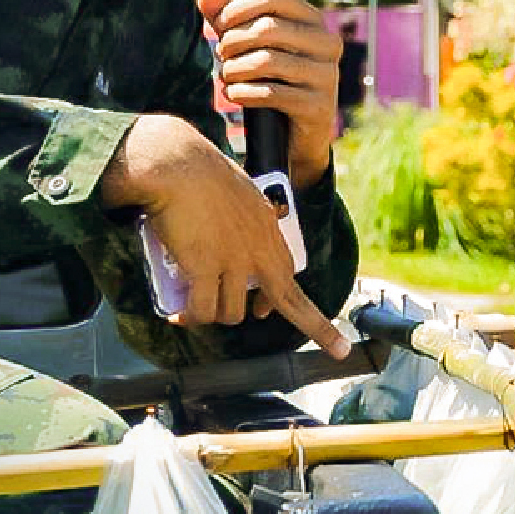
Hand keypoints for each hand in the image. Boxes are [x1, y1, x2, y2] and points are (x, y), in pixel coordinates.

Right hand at [100, 115, 348, 357]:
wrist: (177, 164)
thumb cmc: (199, 173)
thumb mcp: (240, 196)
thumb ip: (248, 221)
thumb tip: (240, 237)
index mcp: (268, 230)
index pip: (288, 273)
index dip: (288, 301)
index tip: (283, 316)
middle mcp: (259, 249)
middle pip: (289, 300)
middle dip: (317, 327)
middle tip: (337, 350)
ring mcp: (236, 261)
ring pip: (233, 312)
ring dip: (214, 315)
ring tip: (191, 311)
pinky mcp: (207, 268)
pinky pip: (203, 310)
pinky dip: (191, 316)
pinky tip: (179, 315)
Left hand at [198, 0, 341, 189]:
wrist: (295, 137)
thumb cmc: (271, 81)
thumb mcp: (249, 47)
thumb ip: (227, 20)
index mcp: (314, 21)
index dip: (240, 7)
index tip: (220, 25)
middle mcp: (327, 44)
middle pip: (267, 28)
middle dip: (233, 42)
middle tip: (221, 56)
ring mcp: (327, 75)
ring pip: (266, 61)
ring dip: (234, 69)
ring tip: (226, 76)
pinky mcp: (319, 106)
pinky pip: (271, 93)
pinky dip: (243, 93)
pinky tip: (234, 95)